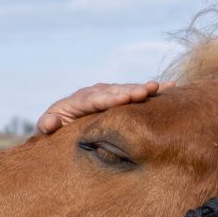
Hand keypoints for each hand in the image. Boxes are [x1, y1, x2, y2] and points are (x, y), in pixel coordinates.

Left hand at [36, 81, 173, 134]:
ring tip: (159, 88)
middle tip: (146, 92)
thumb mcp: (46, 129)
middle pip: (114, 91)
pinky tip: (171, 87)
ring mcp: (107, 94)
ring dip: (142, 89)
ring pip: (126, 90)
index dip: (109, 98)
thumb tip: (50, 124)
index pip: (95, 99)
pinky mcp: (118, 98)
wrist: (60, 123)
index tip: (124, 98)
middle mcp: (94, 93)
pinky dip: (152, 91)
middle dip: (129, 91)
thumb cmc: (53, 129)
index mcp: (76, 101)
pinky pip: (135, 93)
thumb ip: (47, 126)